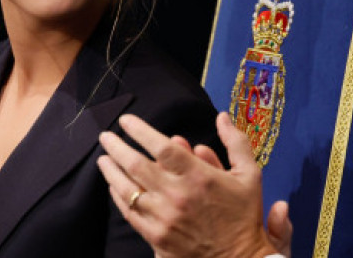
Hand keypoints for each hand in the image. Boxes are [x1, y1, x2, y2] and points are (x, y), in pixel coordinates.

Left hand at [96, 112, 285, 257]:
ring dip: (111, 171)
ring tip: (103, 158)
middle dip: (117, 147)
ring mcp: (164, 218)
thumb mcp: (249, 174)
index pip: (162, 147)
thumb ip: (235, 142)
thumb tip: (221, 117)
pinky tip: (114, 186)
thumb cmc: (244, 215)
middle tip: (105, 137)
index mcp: (199, 176)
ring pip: (128, 189)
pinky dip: (118, 196)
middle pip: (137, 165)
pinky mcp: (156, 237)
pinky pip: (130, 213)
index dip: (140, 130)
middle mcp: (178, 195)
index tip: (126, 120)